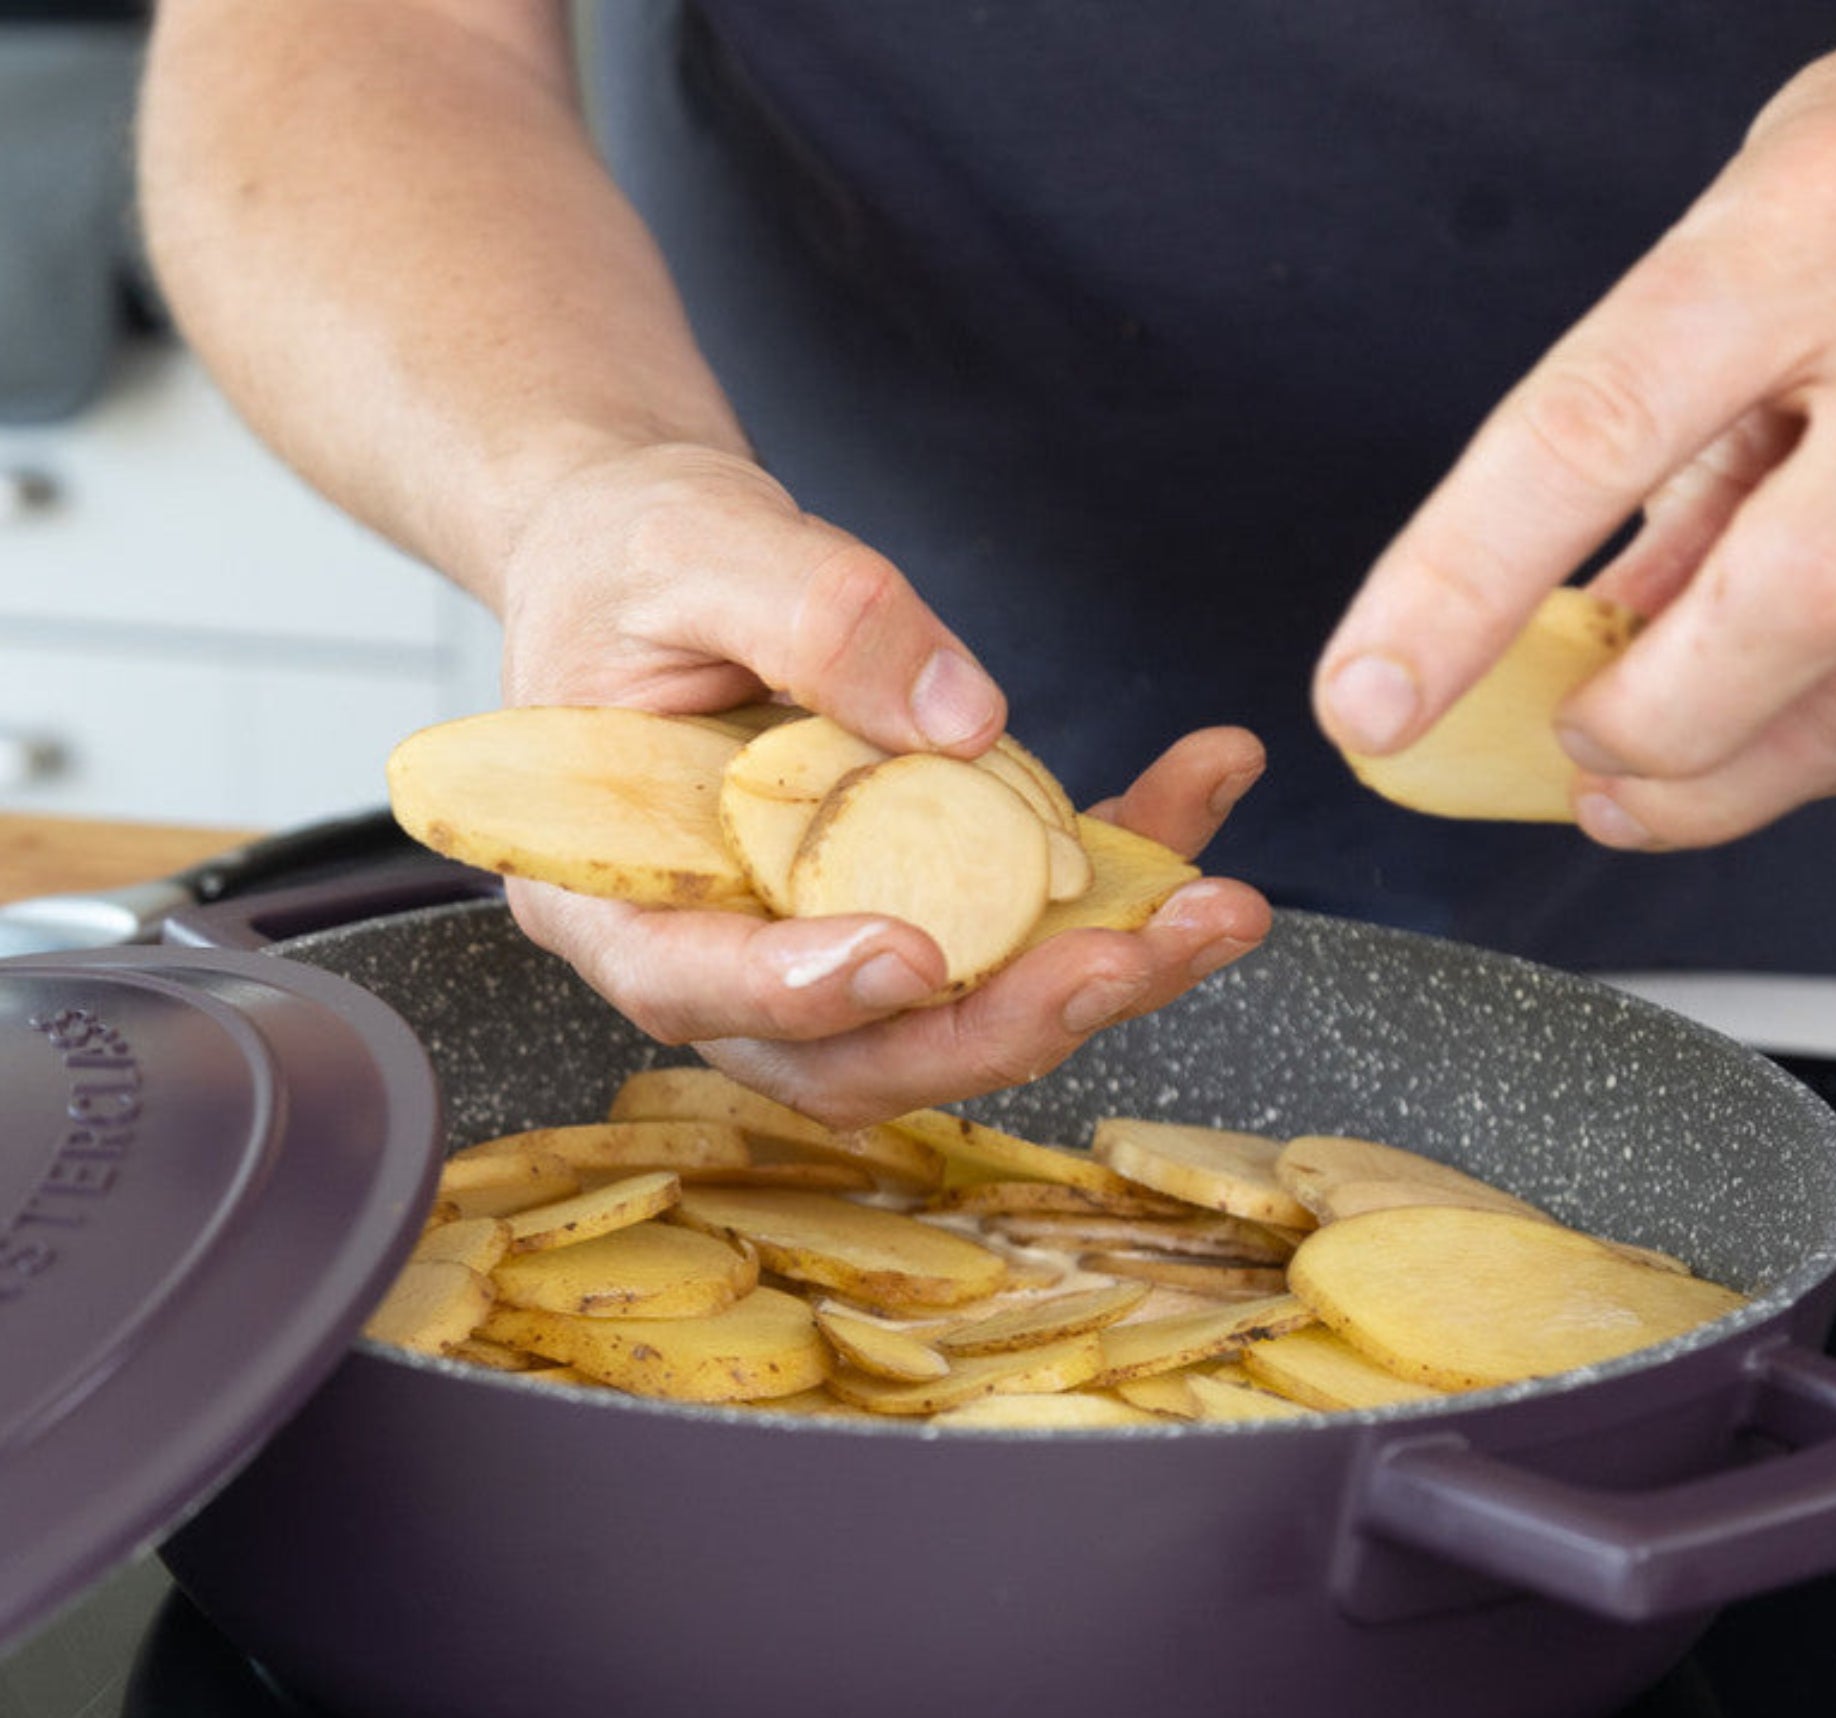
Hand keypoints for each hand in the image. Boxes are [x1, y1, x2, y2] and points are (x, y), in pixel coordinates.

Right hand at [497, 441, 1270, 1122]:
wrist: (655, 568)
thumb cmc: (629, 561)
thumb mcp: (692, 548)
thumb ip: (811, 618)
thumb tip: (966, 719)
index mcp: (614, 895)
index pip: (694, 983)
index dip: (803, 992)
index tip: (910, 956)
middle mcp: (722, 955)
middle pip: (862, 1048)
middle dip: (1006, 1020)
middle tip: (1134, 957)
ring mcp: (826, 948)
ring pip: (963, 1017)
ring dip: (1098, 976)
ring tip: (1218, 908)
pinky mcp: (915, 906)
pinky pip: (1021, 924)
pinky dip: (1120, 873)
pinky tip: (1201, 788)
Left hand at [1313, 1, 1835, 850]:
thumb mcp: (1730, 262)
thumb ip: (1645, 457)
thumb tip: (1541, 650)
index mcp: (1805, 234)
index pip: (1593, 430)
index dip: (1458, 588)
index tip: (1367, 701)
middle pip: (1791, 602)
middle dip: (1647, 727)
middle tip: (1572, 742)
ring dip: (1733, 783)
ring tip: (1633, 788)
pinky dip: (1830, 762)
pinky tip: (1762, 751)